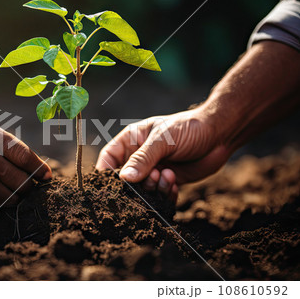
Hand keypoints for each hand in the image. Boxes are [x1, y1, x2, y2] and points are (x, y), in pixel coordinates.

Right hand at [0, 118, 51, 216]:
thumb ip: (2, 145)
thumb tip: (28, 164)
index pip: (27, 158)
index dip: (40, 170)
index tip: (46, 177)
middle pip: (23, 183)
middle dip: (26, 188)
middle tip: (22, 189)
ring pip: (10, 199)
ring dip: (10, 200)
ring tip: (4, 195)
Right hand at [96, 108, 231, 201]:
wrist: (219, 134)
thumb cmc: (188, 128)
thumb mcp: (163, 140)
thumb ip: (143, 158)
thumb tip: (124, 179)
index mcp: (131, 140)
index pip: (108, 158)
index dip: (105, 172)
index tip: (109, 185)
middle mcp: (139, 157)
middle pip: (124, 179)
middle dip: (135, 183)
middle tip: (153, 176)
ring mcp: (153, 170)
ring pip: (142, 189)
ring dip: (154, 187)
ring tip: (168, 174)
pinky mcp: (168, 182)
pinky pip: (160, 196)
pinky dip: (165, 194)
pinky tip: (175, 182)